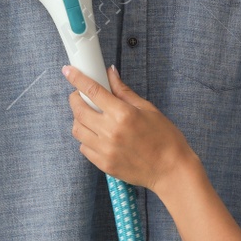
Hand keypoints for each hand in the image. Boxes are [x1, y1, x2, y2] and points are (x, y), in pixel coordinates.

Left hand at [62, 64, 196, 194]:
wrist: (171, 170)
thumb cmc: (165, 138)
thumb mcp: (147, 109)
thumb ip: (124, 92)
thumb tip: (110, 74)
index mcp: (123, 114)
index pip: (92, 90)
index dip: (77, 78)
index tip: (68, 71)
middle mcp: (110, 132)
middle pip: (78, 110)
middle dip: (75, 98)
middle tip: (80, 95)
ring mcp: (105, 150)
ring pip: (77, 130)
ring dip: (79, 119)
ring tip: (90, 116)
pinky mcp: (103, 164)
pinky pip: (84, 147)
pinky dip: (86, 138)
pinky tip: (97, 135)